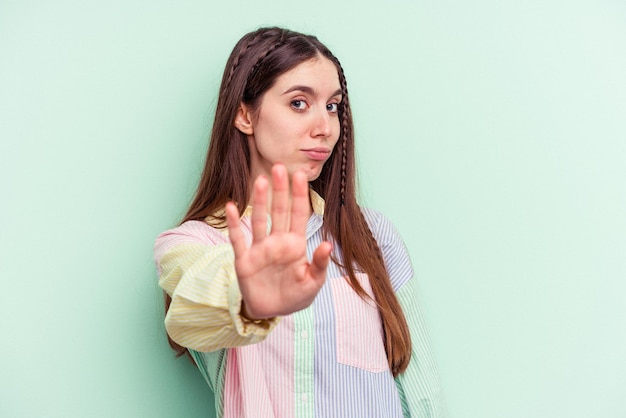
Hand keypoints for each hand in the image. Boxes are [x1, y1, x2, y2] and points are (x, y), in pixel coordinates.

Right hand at [225, 164, 331, 318]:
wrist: (272, 313)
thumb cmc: (295, 295)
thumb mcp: (313, 283)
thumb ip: (319, 264)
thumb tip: (327, 244)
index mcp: (295, 245)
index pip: (299, 215)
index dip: (299, 196)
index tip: (299, 176)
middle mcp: (277, 242)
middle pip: (279, 211)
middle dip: (280, 190)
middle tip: (278, 167)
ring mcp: (260, 249)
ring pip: (259, 220)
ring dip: (259, 202)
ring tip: (260, 182)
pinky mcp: (245, 260)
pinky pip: (238, 239)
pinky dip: (234, 225)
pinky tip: (231, 207)